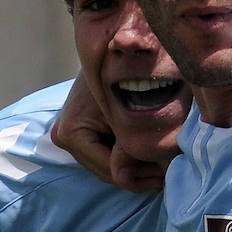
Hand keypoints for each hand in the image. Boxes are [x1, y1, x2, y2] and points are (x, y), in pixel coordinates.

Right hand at [52, 73, 164, 193]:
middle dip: (138, 174)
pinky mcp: (78, 133)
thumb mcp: (134, 113)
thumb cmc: (126, 74)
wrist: (115, 52)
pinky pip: (105, 156)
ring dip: (136, 169)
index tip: (167, 174)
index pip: (109, 170)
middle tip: (169, 173)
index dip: (139, 176)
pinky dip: (128, 157)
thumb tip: (137, 179)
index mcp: (71, 131)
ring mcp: (67, 135)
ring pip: (107, 167)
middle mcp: (62, 136)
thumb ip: (132, 147)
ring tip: (164, 166)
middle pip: (107, 172)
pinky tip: (151, 156)